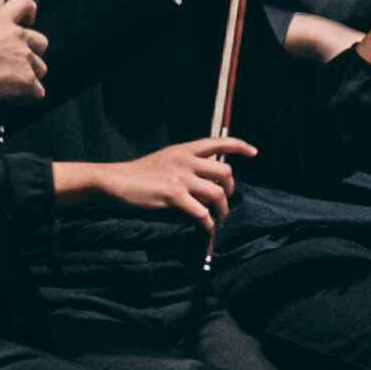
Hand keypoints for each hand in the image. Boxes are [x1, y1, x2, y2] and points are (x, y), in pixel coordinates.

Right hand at [0, 3, 46, 112]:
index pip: (24, 3)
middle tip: (15, 64)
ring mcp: (25, 58)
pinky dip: (27, 96)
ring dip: (29, 77)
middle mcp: (18, 37)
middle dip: (31, 53)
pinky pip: (37, 91)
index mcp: (2, 22)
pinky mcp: (28, 80)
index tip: (28, 19)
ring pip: (40, 68)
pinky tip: (12, 98)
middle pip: (40, 42)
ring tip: (10, 84)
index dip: (29, 11)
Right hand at [91, 135, 257, 226]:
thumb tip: (207, 176)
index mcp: (185, 149)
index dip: (239, 146)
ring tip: (218, 217)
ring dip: (222, 209)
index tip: (254, 152)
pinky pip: (201, 211)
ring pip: (217, 192)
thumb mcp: (166, 158)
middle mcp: (186, 160)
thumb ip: (186, 162)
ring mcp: (181, 178)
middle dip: (230, 188)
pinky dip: (207, 223)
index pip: (218, 142)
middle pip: (224, 171)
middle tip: (225, 200)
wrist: (116, 180)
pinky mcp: (173, 196)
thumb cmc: (140, 172)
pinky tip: (205, 228)